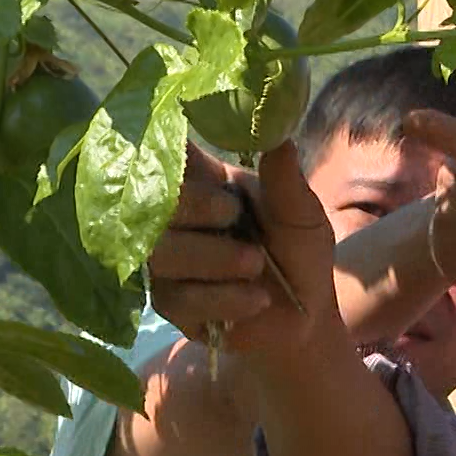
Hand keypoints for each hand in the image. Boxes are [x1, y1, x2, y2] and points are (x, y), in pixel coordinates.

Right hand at [147, 141, 337, 358]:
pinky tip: (256, 300)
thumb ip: (286, 181)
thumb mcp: (302, 215)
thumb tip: (278, 136)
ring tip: (257, 265)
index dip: (160, 144)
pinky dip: (224, 298)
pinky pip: (179, 298)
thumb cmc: (299, 254)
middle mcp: (178, 218)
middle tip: (234, 214)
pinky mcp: (172, 306)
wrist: (305, 318)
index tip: (175, 143)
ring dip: (213, 258)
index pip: (168, 154)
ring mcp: (168, 263)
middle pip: (150, 201)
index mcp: (205, 182)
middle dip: (193, 206)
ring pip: (160, 253)